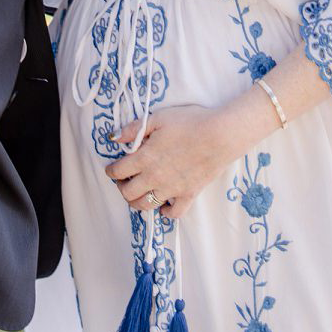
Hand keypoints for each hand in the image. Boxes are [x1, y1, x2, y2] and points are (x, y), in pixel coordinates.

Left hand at [104, 106, 227, 219]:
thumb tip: (113, 138)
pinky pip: (173, 213)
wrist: (220, 135)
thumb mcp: (158, 118)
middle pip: (128, 193)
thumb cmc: (190, 122)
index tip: (111, 168)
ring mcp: (171, 189)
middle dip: (121, 187)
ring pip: (145, 206)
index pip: (118, 171)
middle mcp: (154, 177)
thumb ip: (134, 129)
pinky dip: (165, 212)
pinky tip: (163, 204)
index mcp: (144, 158)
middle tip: (123, 180)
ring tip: (139, 193)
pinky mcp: (188, 195)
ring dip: (137, 202)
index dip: (111, 171)